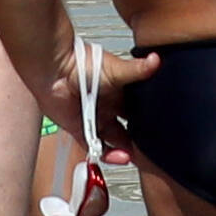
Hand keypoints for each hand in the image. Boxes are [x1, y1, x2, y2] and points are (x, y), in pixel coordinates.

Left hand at [69, 44, 151, 158]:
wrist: (56, 68)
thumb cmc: (83, 63)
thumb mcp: (117, 69)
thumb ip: (137, 70)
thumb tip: (156, 60)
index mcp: (119, 93)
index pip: (137, 112)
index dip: (148, 121)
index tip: (160, 131)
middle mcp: (107, 107)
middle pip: (126, 130)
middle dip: (136, 140)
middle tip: (148, 149)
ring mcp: (94, 119)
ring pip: (112, 141)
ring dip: (123, 150)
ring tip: (133, 155)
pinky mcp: (79, 130)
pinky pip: (94, 148)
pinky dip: (107, 154)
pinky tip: (119, 156)